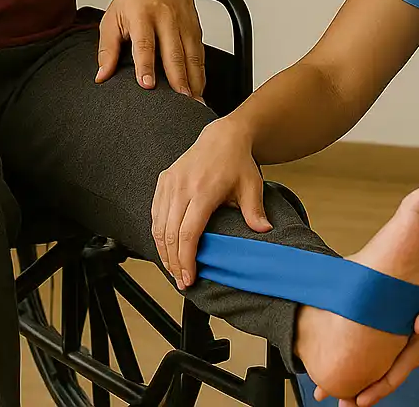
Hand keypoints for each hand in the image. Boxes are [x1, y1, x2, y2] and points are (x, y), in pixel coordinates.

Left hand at [96, 0, 203, 96]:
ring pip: (191, 55)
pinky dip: (201, 73)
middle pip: (173, 52)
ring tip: (193, 101)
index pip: (144, 43)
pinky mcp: (196, 28)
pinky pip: (200, 54)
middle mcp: (166, 18)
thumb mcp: (113, 16)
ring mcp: (184, 23)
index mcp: (141, 14)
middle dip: (178, 78)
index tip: (147, 85)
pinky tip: (199, 89)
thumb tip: (102, 76)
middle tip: (180, 101)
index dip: (145, 65)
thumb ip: (106, 48)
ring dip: (193, 80)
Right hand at [152, 118, 269, 289]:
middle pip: (169, 235)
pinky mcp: (164, 181)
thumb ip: (254, 211)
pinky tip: (165, 248)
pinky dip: (158, 234)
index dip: (186, 259)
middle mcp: (182, 187)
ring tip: (173, 269)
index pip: (188, 233)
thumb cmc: (237, 162)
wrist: (222, 136)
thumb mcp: (251, 186)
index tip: (189, 278)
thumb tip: (263, 230)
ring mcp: (170, 183)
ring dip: (163, 251)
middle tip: (182, 281)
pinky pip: (155, 213)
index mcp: (203, 191)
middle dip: (173, 263)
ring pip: (158, 226)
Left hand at [336, 286, 418, 406]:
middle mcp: (399, 352)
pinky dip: (347, 358)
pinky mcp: (379, 334)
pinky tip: (331, 360)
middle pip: (377, 377)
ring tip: (324, 390)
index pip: (394, 375)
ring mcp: (389, 346)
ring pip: (368, 367)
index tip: (360, 400)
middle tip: (336, 401)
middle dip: (357, 391)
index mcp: (413, 350)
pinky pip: (363, 352)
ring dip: (348, 378)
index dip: (377, 389)